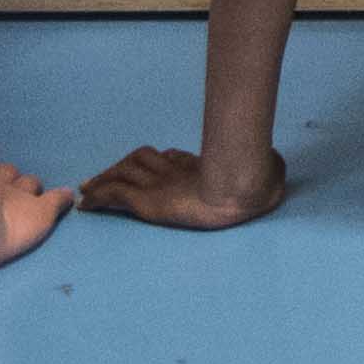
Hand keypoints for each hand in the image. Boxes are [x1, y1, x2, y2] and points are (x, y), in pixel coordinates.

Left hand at [71, 141, 287, 231]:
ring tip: (89, 187)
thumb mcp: (270, 174)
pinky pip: (114, 194)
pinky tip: (86, 205)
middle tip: (106, 174)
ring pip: (122, 173)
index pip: (172, 158)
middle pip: (141, 159)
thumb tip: (278, 168)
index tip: (152, 165)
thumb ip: (268, 171)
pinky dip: (98, 197)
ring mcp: (160, 183)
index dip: (159, 161)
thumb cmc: (259, 182)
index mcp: (202, 166)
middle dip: (124, 166)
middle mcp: (176, 170)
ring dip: (105, 178)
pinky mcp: (147, 200)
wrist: (241, 190)